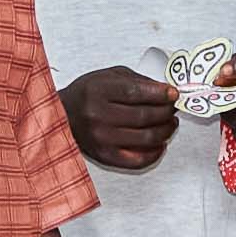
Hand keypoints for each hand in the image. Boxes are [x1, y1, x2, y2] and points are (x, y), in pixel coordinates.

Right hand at [58, 66, 185, 170]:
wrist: (62, 116)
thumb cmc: (87, 95)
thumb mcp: (108, 76)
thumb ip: (137, 81)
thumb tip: (166, 91)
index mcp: (98, 91)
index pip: (136, 92)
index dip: (160, 94)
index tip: (173, 94)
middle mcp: (98, 115)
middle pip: (145, 116)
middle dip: (167, 111)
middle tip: (173, 107)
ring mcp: (102, 138)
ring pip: (147, 137)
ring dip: (165, 130)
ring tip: (170, 123)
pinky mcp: (105, 156)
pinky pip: (139, 160)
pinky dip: (155, 152)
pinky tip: (160, 143)